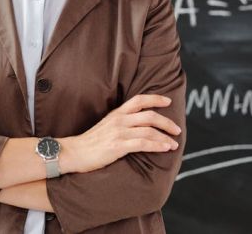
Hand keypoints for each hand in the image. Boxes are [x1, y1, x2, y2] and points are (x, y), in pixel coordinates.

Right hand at [62, 94, 180, 173]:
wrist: (74, 153)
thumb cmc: (90, 142)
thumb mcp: (106, 126)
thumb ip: (121, 122)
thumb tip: (138, 125)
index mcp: (117, 113)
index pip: (139, 100)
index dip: (155, 99)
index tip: (168, 101)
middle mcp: (119, 120)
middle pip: (149, 115)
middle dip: (166, 122)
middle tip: (177, 129)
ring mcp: (119, 132)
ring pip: (149, 130)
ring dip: (165, 137)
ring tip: (173, 144)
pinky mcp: (118, 146)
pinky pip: (143, 143)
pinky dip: (157, 145)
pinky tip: (164, 148)